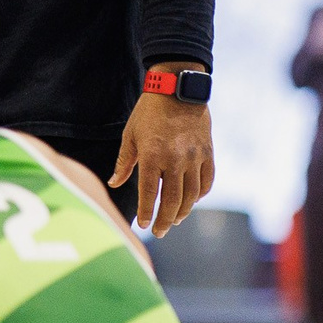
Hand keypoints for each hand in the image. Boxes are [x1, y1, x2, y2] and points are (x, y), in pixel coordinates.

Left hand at [113, 89, 214, 234]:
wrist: (178, 90)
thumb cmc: (148, 113)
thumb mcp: (130, 135)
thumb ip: (124, 162)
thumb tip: (114, 183)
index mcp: (152, 156)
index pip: (149, 193)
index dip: (146, 212)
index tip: (144, 225)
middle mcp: (175, 159)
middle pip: (172, 199)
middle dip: (165, 219)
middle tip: (160, 231)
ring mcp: (195, 157)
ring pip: (192, 194)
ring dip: (183, 211)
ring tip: (174, 220)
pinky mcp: (208, 153)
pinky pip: (207, 180)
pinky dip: (200, 194)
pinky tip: (192, 201)